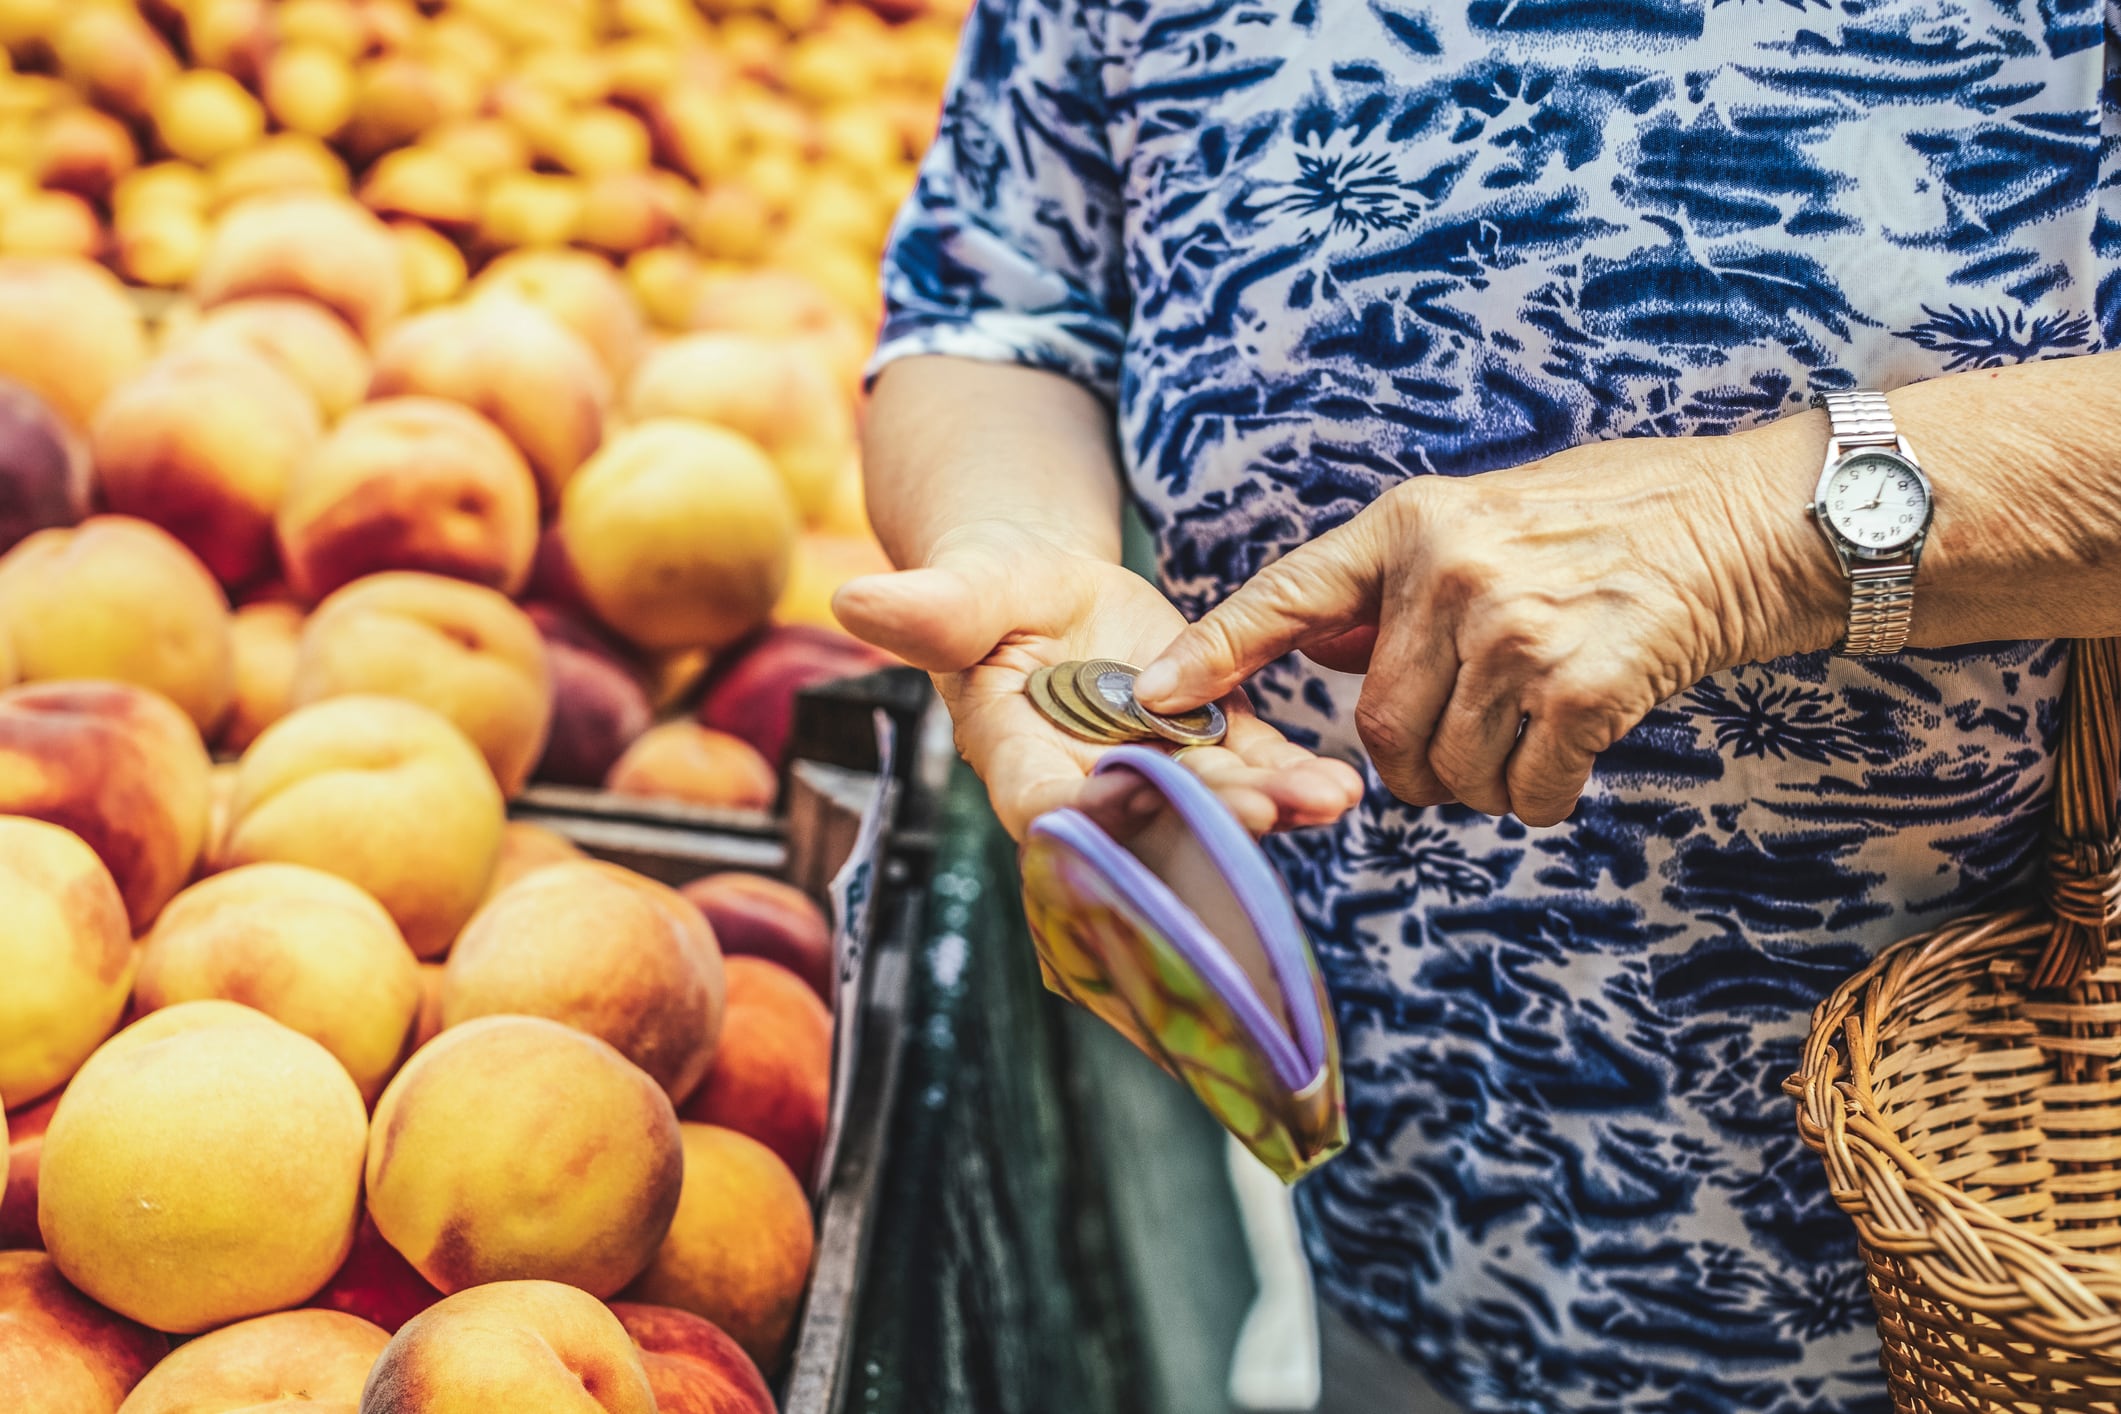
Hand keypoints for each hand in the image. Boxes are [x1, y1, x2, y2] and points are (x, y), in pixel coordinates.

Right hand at [832, 521, 1364, 840]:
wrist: (1045, 593)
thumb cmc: (988, 591)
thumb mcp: (964, 590)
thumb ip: (929, 608)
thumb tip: (850, 600)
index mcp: (1016, 755)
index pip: (1044, 805)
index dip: (1083, 814)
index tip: (1123, 798)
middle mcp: (1088, 784)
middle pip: (1146, 821)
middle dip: (1202, 821)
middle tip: (1261, 812)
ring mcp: (1153, 772)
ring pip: (1210, 806)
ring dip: (1267, 809)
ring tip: (1325, 799)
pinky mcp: (1208, 748)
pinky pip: (1253, 770)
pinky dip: (1295, 780)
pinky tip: (1341, 785)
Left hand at [1133, 435, 1843, 825]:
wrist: (1753, 521)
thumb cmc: (1616, 522)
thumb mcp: (1483, 517)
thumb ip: (1397, 581)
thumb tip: (1316, 640)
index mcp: (1412, 522)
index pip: (1287, 594)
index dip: (1216, 652)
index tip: (1154, 697)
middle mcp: (1449, 571)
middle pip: (1375, 728)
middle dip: (1407, 769)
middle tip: (1454, 759)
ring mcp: (1514, 628)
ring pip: (1444, 770)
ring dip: (1478, 788)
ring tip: (1526, 743)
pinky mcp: (1582, 686)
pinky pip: (1523, 791)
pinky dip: (1539, 798)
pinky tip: (1573, 756)